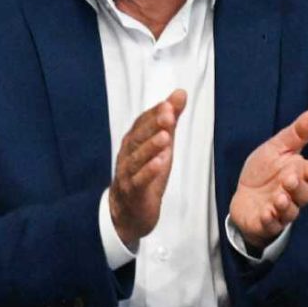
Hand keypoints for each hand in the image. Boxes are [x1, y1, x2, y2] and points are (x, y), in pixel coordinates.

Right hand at [108, 90, 184, 251]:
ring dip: (151, 147)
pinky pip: (139, 181)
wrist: (128, 212)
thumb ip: (169, 120)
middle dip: (153, 125)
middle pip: (138, 137)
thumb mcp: (161, 145)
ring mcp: (128, 174)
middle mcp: (127, 155)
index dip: (154, 113)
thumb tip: (180, 93)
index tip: (169, 104)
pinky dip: (148, 172)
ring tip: (165, 137)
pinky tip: (160, 164)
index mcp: (133, 142)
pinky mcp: (134, 193)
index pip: (141, 123)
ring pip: (137, 159)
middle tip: (168, 115)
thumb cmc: (145, 174)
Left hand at [228, 108, 307, 252]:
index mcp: (299, 174)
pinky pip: (271, 225)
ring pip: (290, 211)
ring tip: (278, 198)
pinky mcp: (265, 223)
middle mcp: (293, 194)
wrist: (244, 195)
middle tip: (289, 180)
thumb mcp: (277, 148)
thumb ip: (297, 134)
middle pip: (304, 194)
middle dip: (298, 188)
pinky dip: (270, 220)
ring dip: (285, 205)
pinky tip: (265, 213)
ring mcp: (280, 210)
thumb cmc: (264, 171)